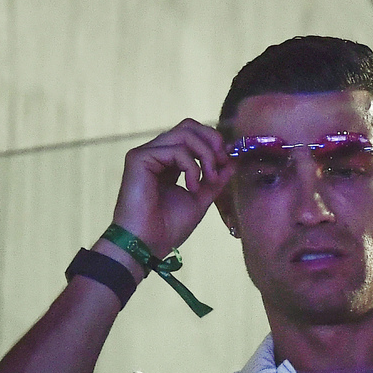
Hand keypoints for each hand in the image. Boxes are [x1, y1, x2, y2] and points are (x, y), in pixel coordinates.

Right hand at [108, 119, 233, 261]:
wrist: (146, 246)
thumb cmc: (167, 228)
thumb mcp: (199, 199)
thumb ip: (215, 179)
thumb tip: (233, 160)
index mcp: (167, 162)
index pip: (192, 135)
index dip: (214, 143)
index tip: (227, 163)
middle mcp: (156, 154)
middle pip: (189, 126)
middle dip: (212, 141)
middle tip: (222, 163)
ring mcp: (146, 154)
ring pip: (185, 133)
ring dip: (205, 154)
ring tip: (209, 179)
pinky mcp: (139, 158)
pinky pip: (176, 149)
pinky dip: (192, 166)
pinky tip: (192, 187)